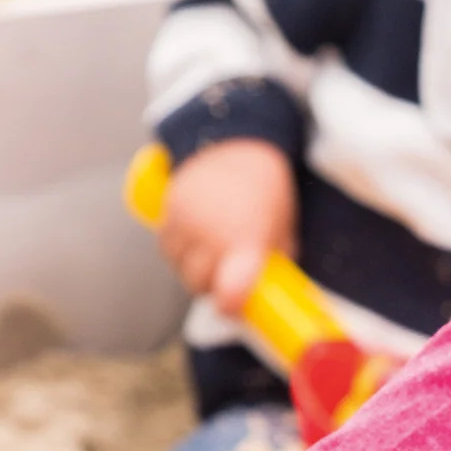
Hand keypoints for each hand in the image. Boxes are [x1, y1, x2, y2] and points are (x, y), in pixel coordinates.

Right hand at [157, 136, 295, 314]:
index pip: (229, 291)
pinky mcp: (167, 211)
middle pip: (198, 284)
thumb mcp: (284, 228)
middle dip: (213, 287)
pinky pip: (166, 247)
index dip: (230, 307)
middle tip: (229, 278)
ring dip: (194, 269)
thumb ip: (276, 261)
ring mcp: (184, 222)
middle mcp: (209, 233)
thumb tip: (272, 291)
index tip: (234, 307)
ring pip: (179, 267)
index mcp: (243, 239)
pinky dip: (179, 251)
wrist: (236, 143)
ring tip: (214, 254)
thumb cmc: (267, 187)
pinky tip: (197, 241)